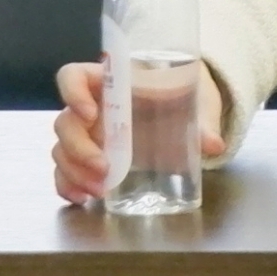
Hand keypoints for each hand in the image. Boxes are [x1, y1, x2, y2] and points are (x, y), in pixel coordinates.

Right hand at [50, 59, 227, 204]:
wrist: (186, 110)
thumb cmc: (183, 93)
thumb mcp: (194, 102)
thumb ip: (202, 122)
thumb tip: (214, 144)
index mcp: (109, 82)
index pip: (73, 76)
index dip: (72, 92)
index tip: (91, 113)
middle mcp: (92, 107)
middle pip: (65, 122)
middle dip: (79, 148)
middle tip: (104, 168)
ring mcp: (88, 134)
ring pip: (62, 150)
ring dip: (74, 172)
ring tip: (99, 191)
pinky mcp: (91, 159)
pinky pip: (66, 172)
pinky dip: (68, 186)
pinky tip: (81, 198)